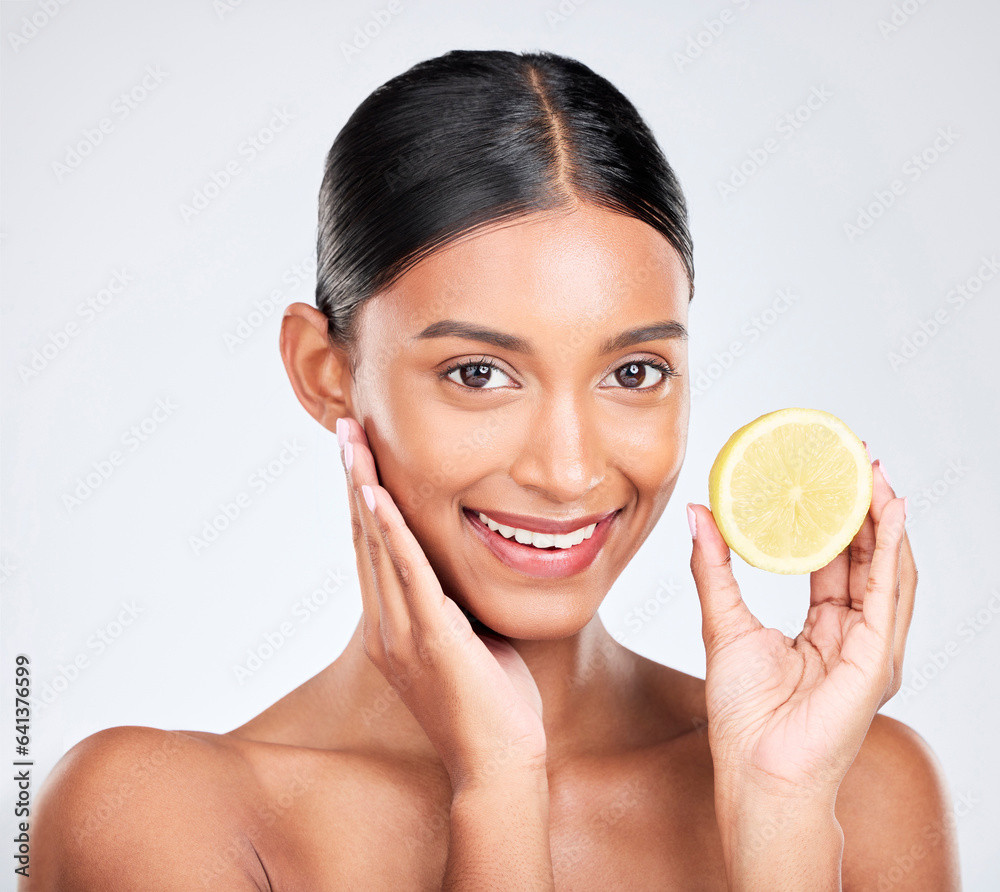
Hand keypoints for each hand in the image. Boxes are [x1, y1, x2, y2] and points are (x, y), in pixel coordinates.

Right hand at [336, 416, 546, 789]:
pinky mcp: (430, 638)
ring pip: (376, 547)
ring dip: (362, 489)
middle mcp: (385, 626)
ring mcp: (402, 633)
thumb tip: (459, 575)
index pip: (372, 550)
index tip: (359, 455)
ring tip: (352, 443)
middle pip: (363, 538)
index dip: (363, 499)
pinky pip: (406, 574)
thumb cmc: (491, 708)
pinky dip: (389, 532)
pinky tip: (376, 496)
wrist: (498, 766)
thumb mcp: (466, 645)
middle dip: (353, 479)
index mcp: (391, 628)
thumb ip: (451, 608)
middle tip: (344, 429)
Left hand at [688, 453, 913, 798]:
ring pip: (887, 570)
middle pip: (867, 561)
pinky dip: (891, 550)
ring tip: (874, 474)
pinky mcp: (878, 658)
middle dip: (865, 511)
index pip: (837, 564)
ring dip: (884, 521)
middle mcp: (855, 636)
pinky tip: (888, 513)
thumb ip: (715, 565)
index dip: (835, 521)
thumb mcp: (724, 622)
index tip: (828, 479)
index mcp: (824, 631)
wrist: (757, 769)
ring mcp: (872, 648)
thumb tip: (697, 512)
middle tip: (856, 462)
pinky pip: (888, 594)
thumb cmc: (743, 714)